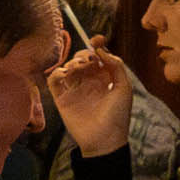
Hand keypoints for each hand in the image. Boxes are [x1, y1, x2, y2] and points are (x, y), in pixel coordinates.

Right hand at [44, 44, 134, 160]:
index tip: (96, 40)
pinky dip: (57, 73)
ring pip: (68, 67)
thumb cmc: (118, 115)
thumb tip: (101, 50)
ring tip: (79, 69)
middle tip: (89, 60)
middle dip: (84, 54)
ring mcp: (74, 90)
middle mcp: (89, 82)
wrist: (104, 140)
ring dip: (72, 63)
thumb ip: (116, 66)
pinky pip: (54, 81)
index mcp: (105, 78)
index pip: (98, 56)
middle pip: (82, 59)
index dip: (97, 45)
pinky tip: (66, 74)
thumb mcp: (124, 88)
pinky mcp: (61, 99)